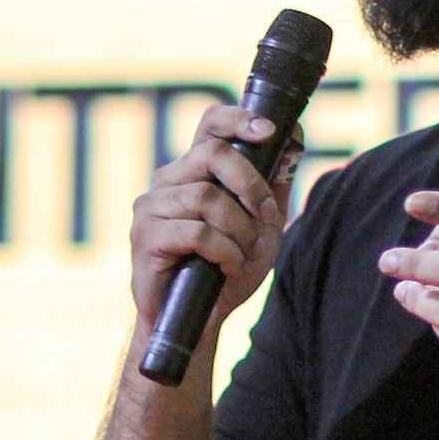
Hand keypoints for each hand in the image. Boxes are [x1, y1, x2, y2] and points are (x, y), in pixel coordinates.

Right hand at [128, 103, 300, 328]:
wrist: (196, 321)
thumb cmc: (226, 271)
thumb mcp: (263, 227)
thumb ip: (274, 186)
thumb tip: (293, 140)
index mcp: (194, 171)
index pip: (211, 123)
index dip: (240, 118)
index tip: (270, 131)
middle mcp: (169, 181)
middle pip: (212, 153)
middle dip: (251, 185)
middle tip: (264, 217)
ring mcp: (152, 207)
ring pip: (207, 196)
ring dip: (239, 229)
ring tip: (243, 254)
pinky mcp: (146, 237)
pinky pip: (196, 231)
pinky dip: (224, 251)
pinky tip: (227, 267)